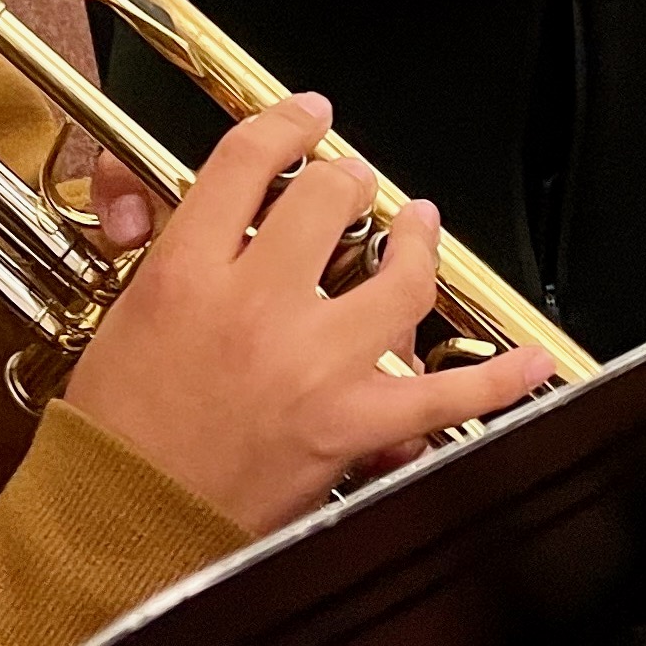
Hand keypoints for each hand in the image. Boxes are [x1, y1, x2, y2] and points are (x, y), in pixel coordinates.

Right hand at [59, 95, 551, 532]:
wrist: (122, 526)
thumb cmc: (114, 434)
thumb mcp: (120, 317)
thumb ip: (160, 247)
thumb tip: (176, 201)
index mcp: (186, 273)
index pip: (248, 161)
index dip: (287, 125)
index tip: (306, 119)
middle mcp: (255, 307)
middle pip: (330, 200)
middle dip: (348, 180)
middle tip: (352, 183)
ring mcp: (313, 365)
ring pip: (400, 280)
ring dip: (418, 245)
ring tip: (420, 229)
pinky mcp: (351, 427)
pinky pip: (446, 396)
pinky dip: (500, 380)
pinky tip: (531, 361)